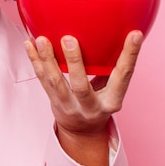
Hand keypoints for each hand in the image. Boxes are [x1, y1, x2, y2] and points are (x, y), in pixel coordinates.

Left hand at [24, 30, 142, 165]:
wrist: (81, 133)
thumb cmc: (99, 103)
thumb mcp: (112, 91)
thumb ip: (113, 68)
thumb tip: (119, 33)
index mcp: (111, 102)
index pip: (123, 77)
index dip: (130, 55)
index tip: (135, 35)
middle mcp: (90, 106)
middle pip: (80, 85)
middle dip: (73, 62)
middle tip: (68, 38)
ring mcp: (68, 106)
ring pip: (55, 82)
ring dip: (46, 59)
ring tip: (41, 39)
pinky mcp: (52, 101)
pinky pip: (41, 79)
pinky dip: (34, 60)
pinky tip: (29, 44)